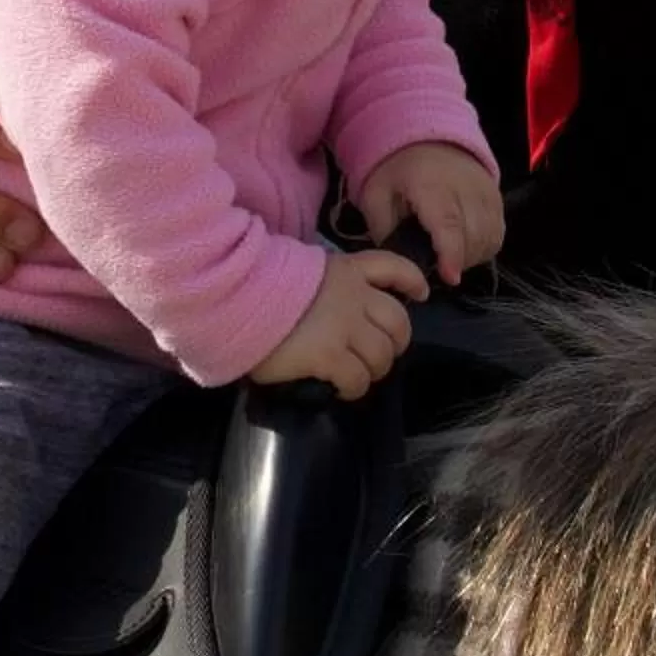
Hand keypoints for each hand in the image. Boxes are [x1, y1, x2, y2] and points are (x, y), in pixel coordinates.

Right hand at [250, 249, 428, 400]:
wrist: (234, 297)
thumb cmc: (257, 285)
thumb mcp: (298, 271)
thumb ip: (322, 285)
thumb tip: (329, 310)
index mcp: (345, 270)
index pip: (392, 267)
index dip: (412, 281)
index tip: (420, 294)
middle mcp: (353, 296)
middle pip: (398, 322)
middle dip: (395, 343)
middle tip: (378, 356)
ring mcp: (344, 326)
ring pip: (382, 355)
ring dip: (374, 370)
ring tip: (356, 376)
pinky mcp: (330, 355)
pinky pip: (358, 379)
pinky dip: (354, 389)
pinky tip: (340, 389)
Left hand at [356, 143, 503, 286]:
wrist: (427, 137)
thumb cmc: (398, 169)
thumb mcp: (375, 195)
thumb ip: (383, 229)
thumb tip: (399, 262)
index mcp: (431, 186)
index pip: (449, 224)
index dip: (451, 254)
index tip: (449, 277)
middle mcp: (466, 188)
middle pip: (473, 236)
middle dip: (456, 260)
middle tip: (435, 263)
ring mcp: (486, 192)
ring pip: (489, 237)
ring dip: (471, 256)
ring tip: (449, 255)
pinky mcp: (497, 197)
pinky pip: (498, 232)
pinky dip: (484, 247)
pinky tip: (465, 247)